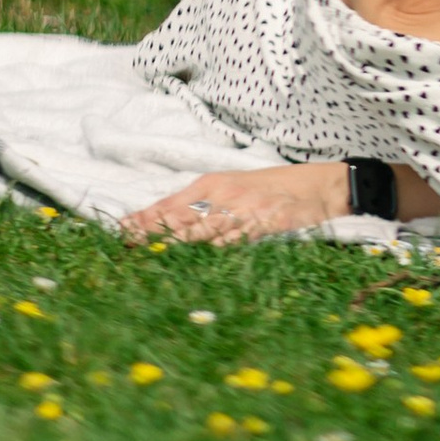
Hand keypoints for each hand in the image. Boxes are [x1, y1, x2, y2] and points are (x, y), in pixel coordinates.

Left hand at [122, 163, 349, 243]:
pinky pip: (239, 238)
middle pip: (181, 217)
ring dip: (178, 242)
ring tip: (153, 254)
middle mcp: (224, 194)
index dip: (145, 219)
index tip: (121, 231)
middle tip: (127, 244)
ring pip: (204, 229)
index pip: (170, 204)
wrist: (318, 185)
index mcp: (212, 184)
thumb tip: (160, 222)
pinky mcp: (267, 222)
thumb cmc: (269, 189)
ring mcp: (245, 209)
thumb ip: (199, 205)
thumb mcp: (230, 189)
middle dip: (153, 232)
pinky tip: (203, 256)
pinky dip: (220, 248)